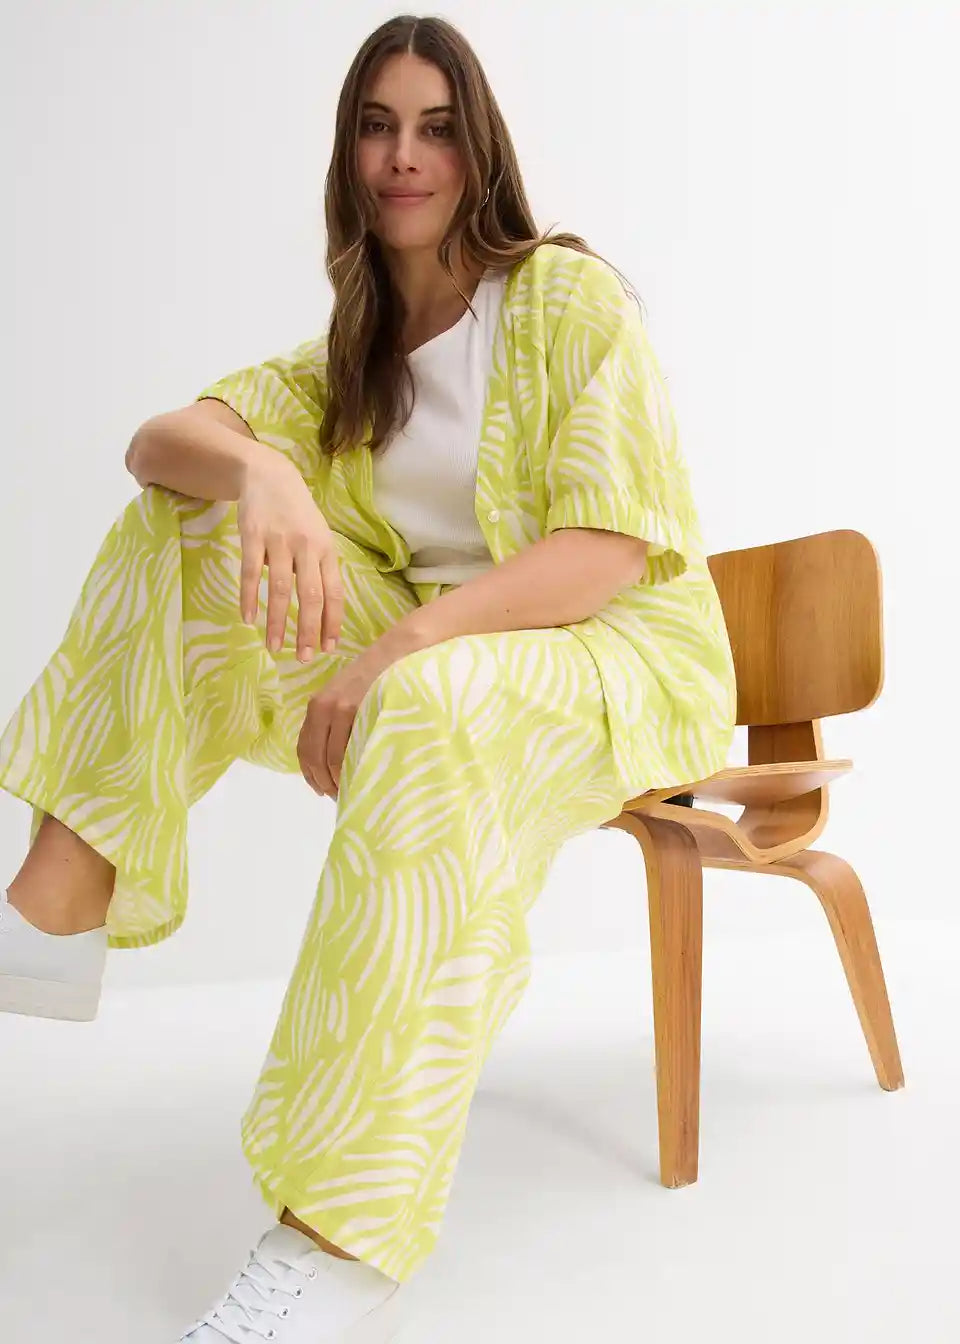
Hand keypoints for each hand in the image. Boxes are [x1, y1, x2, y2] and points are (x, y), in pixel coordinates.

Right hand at [237, 455, 342, 661]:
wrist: (269, 474)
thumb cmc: (298, 513)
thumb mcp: (318, 536)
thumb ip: (321, 569)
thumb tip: (324, 610)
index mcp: (327, 550)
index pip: (334, 592)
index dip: (332, 622)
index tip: (330, 648)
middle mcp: (307, 547)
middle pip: (311, 596)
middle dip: (308, 630)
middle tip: (304, 658)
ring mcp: (279, 541)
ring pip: (281, 589)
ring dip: (278, 622)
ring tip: (275, 647)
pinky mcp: (253, 536)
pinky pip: (251, 573)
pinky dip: (250, 598)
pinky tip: (248, 618)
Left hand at [296, 645, 396, 797]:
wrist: (397, 653)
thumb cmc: (377, 678)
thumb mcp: (348, 696)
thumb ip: (337, 720)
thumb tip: (334, 758)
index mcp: (318, 705)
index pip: (304, 747)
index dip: (309, 773)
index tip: (319, 788)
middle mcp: (322, 707)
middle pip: (311, 756)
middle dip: (320, 781)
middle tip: (334, 796)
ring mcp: (339, 709)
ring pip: (327, 757)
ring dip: (334, 780)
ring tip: (347, 791)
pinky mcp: (355, 710)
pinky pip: (345, 749)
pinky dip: (346, 768)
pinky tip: (355, 777)